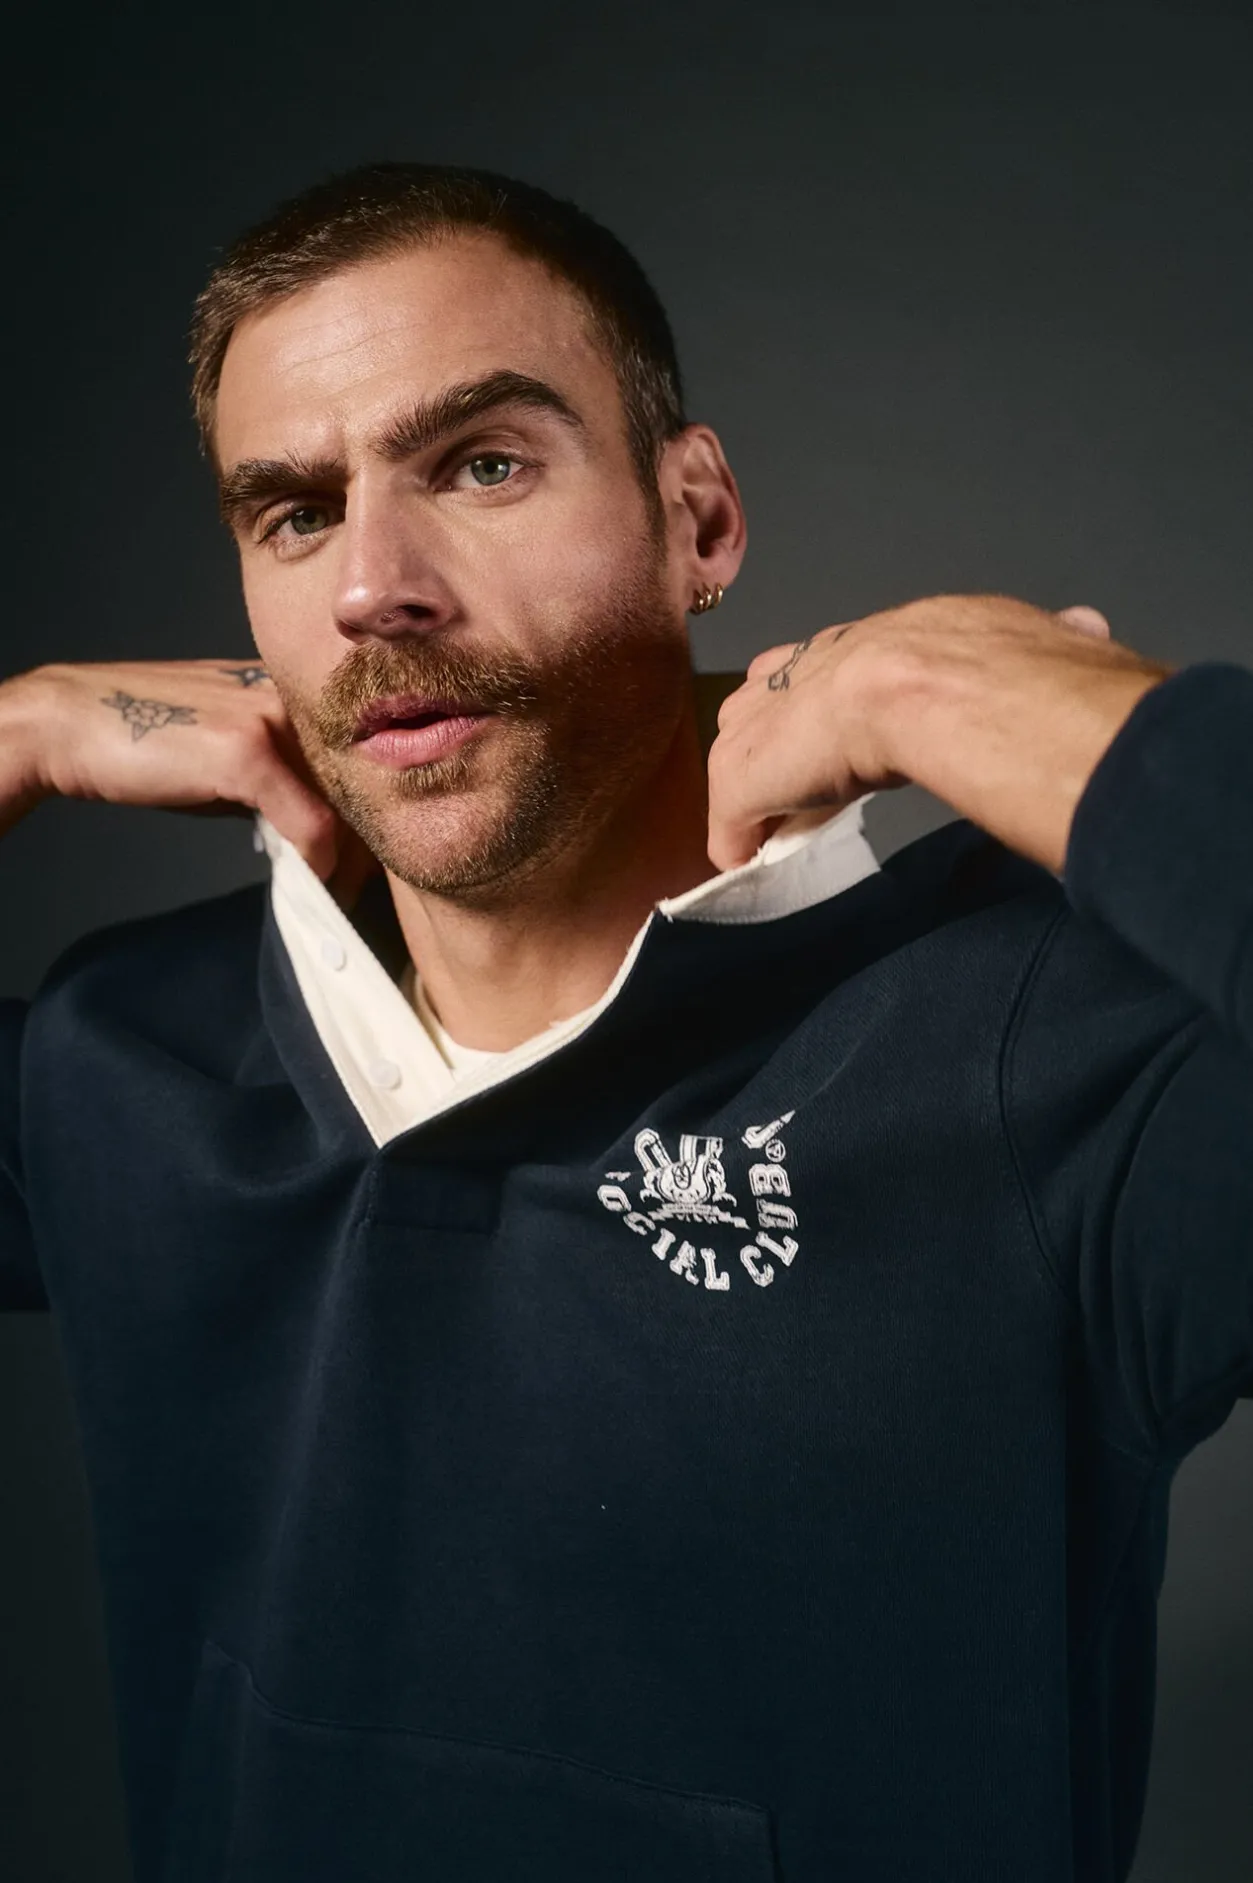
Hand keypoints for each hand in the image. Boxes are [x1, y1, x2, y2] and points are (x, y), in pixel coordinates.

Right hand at [0, 658, 372, 891]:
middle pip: (360, 780)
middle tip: (357, 890)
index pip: (354, 757)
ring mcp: (271, 720)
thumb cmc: (142, 740)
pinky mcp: (247, 751)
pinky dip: (316, 864)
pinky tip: (309, 884)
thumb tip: (317, 828)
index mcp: (288, 691)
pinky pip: (310, 823)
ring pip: (345, 804)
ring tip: (337, 897)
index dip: (364, 812)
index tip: (361, 859)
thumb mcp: (225, 754)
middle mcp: (290, 696)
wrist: (68, 723)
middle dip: (365, 843)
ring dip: (346, 863)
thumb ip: (277, 775)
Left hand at [706, 594, 1170, 873]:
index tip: (843, 727)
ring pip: (741, 758)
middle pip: (765, 703)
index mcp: (873, 637)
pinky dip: (738, 845)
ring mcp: (765, 720)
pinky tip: (749, 868)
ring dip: (758, 796)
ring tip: (774, 835)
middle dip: (776, 738)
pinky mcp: (742, 776)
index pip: (830, 662)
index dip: (831, 697)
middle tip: (801, 784)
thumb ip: (1047, 640)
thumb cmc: (988, 667)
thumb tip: (1089, 622)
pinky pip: (730, 820)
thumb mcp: (1020, 642)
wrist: (923, 681)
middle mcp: (804, 665)